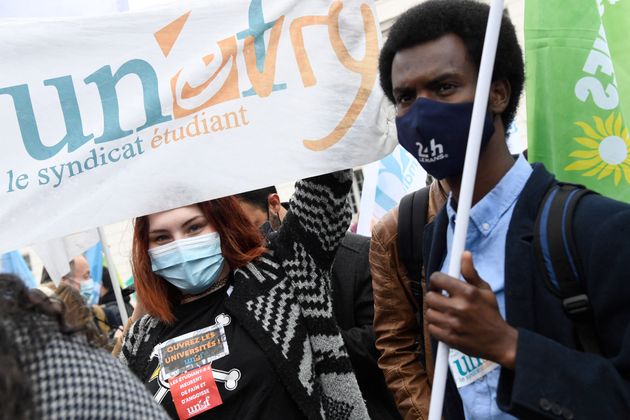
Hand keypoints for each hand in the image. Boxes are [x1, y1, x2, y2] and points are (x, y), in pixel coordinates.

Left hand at [425, 251, 517, 368]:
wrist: (499, 342)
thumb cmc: (491, 314)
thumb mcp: (485, 290)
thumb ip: (471, 273)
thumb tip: (464, 254)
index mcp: (467, 293)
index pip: (438, 279)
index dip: (436, 280)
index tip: (439, 284)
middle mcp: (459, 307)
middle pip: (430, 296)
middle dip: (434, 296)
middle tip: (442, 298)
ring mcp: (453, 324)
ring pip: (429, 313)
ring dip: (435, 312)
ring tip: (445, 312)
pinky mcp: (450, 338)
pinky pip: (431, 328)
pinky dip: (436, 326)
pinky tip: (446, 324)